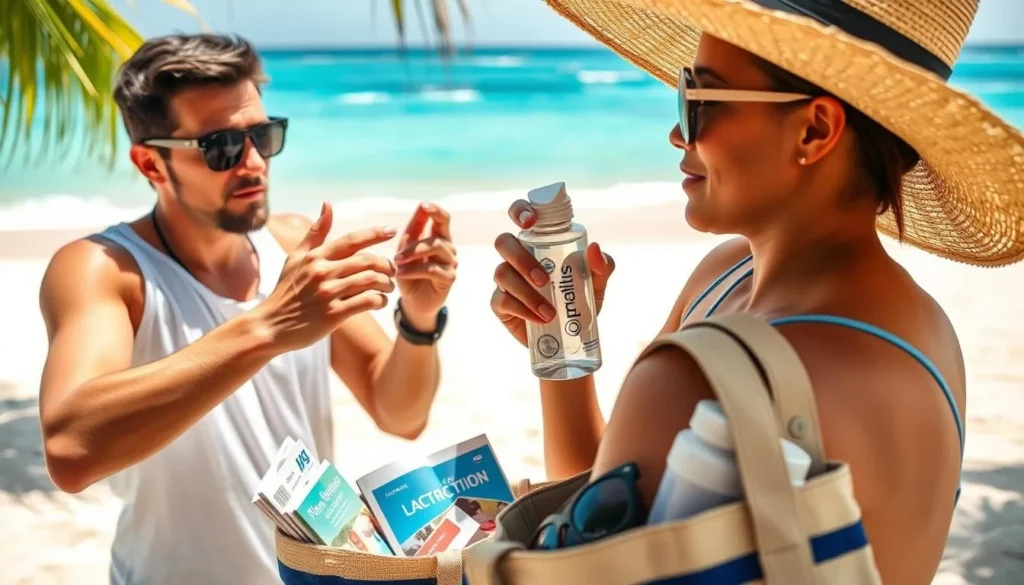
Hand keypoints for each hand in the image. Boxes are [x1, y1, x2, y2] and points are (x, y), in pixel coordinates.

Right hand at [255, 202, 397, 351]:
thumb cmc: (286, 291)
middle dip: (387, 265)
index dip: (374, 233)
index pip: (351, 240)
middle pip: (367, 261)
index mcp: (315, 256)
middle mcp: (322, 272)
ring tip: (389, 287)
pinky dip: (379, 301)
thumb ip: (315, 233)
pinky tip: (380, 302)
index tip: (392, 230)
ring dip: (386, 284)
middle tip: (394, 270)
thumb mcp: (295, 258)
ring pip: (370, 281)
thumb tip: (328, 204)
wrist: (270, 326)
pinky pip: (366, 301)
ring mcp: (328, 293)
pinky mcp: (333, 314)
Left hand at [393, 202, 457, 330]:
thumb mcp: (406, 249)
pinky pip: (433, 269)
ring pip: (436, 248)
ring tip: (396, 263)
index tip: (423, 205)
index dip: (436, 210)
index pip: (443, 219)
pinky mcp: (449, 279)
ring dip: (413, 255)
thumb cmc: (409, 272)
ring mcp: (451, 263)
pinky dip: (413, 270)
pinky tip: (400, 274)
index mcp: (439, 237)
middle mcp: (449, 248)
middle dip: (415, 243)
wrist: (412, 301)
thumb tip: (420, 206)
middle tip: (396, 254)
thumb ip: (413, 230)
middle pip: (438, 235)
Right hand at [490, 199, 614, 346]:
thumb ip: (602, 265)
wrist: (571, 334)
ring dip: (526, 293)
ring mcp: (506, 279)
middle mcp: (517, 256)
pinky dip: (523, 310)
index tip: (530, 222)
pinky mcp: (500, 303)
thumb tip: (594, 249)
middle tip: (544, 280)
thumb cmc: (581, 298)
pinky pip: (502, 301)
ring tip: (550, 311)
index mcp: (538, 242)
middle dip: (521, 259)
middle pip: (503, 242)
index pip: (520, 214)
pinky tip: (541, 319)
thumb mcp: (597, 282)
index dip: (520, 210)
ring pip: (502, 272)